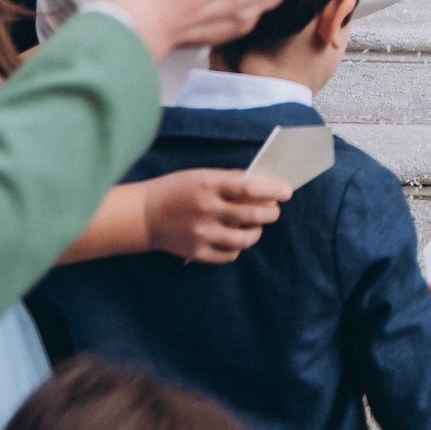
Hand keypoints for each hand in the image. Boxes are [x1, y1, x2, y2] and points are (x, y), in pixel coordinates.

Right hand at [143, 167, 286, 263]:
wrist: (143, 215)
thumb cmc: (176, 189)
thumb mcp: (201, 175)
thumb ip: (228, 180)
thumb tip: (259, 183)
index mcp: (209, 185)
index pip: (249, 187)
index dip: (272, 189)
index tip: (287, 192)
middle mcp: (207, 210)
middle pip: (252, 214)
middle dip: (270, 213)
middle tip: (274, 211)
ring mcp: (203, 234)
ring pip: (245, 238)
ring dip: (257, 232)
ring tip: (255, 226)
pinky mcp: (197, 253)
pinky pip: (230, 254)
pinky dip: (238, 247)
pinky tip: (236, 239)